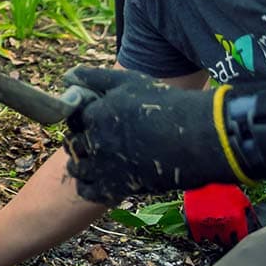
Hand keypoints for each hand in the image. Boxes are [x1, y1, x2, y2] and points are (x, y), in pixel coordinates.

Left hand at [61, 66, 243, 203]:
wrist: (198, 139)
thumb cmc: (166, 106)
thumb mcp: (129, 82)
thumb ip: (95, 78)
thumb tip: (67, 75)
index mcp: (95, 115)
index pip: (72, 118)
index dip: (81, 119)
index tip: (94, 120)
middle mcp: (95, 141)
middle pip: (73, 142)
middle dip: (81, 140)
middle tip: (100, 140)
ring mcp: (104, 166)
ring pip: (76, 167)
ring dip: (82, 163)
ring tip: (99, 159)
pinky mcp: (116, 188)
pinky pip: (87, 191)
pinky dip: (89, 185)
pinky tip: (103, 177)